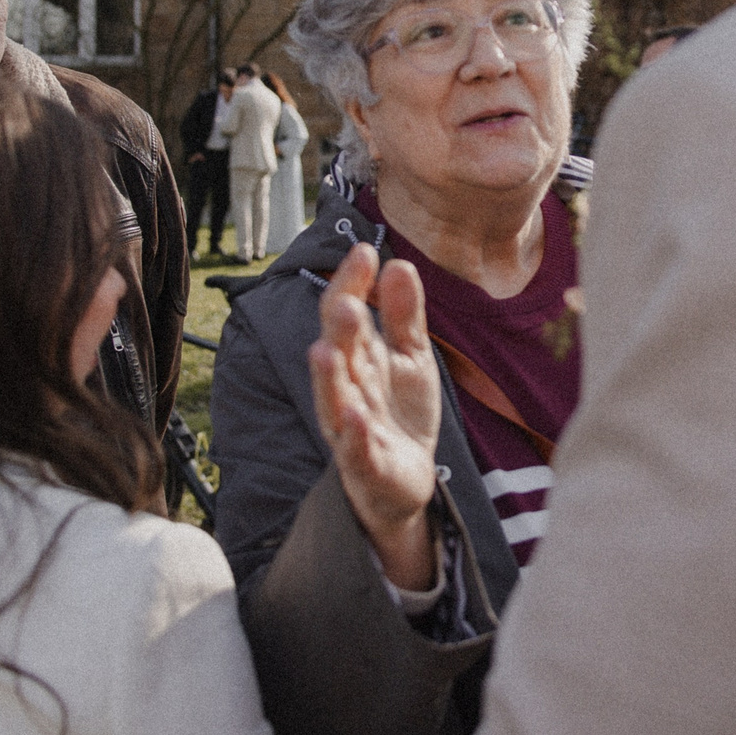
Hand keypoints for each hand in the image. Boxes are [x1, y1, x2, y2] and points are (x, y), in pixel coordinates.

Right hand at [309, 244, 441, 588]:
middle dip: (338, 329)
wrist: (405, 481)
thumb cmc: (400, 413)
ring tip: (325, 350)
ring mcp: (352, 429)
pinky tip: (357, 416)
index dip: (352, 286)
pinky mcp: (366, 466)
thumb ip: (404, 315)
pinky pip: (355, 450)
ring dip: (328, 378)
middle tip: (345, 301)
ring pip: (334, 400)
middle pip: (337, 353)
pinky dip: (354, 435)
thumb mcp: (410, 358)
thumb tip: (398, 263)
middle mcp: (347, 389)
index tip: (364, 253)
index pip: (346, 316)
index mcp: (358, 358)